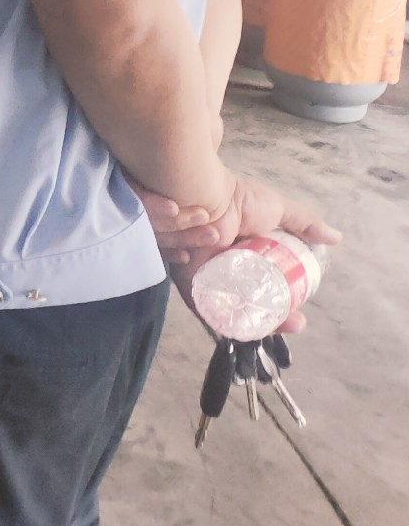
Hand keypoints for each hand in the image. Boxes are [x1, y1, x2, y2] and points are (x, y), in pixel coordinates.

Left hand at [142, 173, 339, 332]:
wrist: (207, 196)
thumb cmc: (239, 200)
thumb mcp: (278, 210)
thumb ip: (305, 223)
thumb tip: (336, 237)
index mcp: (244, 260)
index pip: (265, 292)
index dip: (284, 308)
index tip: (301, 317)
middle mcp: (225, 273)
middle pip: (250, 307)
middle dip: (274, 322)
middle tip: (295, 324)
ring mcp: (207, 279)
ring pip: (231, 312)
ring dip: (256, 325)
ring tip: (280, 327)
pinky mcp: (189, 282)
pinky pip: (207, 309)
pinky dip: (226, 321)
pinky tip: (250, 328)